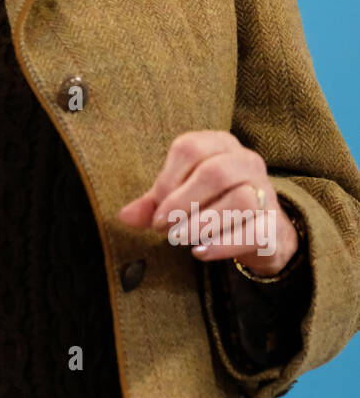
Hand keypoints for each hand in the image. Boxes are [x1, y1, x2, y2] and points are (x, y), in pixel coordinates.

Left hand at [117, 130, 298, 276]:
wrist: (261, 231)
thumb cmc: (212, 205)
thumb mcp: (180, 198)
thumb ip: (153, 204)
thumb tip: (123, 217)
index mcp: (221, 145)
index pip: (191, 148)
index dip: (168, 178)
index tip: (156, 209)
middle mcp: (247, 162)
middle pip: (215, 172)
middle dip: (182, 202)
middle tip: (163, 227)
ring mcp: (266, 192)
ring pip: (239, 200)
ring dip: (201, 223)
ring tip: (179, 239)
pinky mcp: (274, 225)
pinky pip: (252, 232)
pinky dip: (222, 244)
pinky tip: (199, 252)